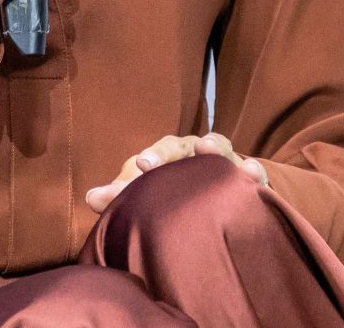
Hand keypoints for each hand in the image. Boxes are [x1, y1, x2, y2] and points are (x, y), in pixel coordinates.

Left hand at [83, 133, 268, 212]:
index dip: (154, 155)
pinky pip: (253, 174)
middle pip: (191, 145)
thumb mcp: (148, 189)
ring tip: (213, 148)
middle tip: (191, 149)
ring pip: (224, 151)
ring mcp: (224, 163)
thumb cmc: (173, 186)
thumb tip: (90, 197)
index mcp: (172, 152)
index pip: (162, 150)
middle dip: (188, 148)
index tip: (143, 163)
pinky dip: (253, 173)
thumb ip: (121, 194)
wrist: (214, 191)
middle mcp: (197, 151)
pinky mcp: (246, 180)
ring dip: (219, 148)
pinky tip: (253, 178)